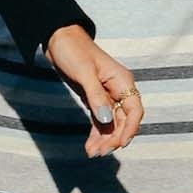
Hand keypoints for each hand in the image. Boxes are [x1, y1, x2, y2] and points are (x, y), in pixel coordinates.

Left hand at [46, 26, 142, 156]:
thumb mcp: (84, 73)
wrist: (58, 39)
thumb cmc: (73, 50)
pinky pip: (100, 121)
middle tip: (99, 152)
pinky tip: (90, 146)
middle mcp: (118, 90)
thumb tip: (106, 119)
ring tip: (92, 153)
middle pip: (123, 121)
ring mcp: (107, 96)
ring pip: (111, 124)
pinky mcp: (95, 100)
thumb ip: (96, 97)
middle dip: (113, 138)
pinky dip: (96, 134)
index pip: (135, 110)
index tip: (120, 144)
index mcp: (122, 81)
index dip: (130, 129)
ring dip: (104, 139)